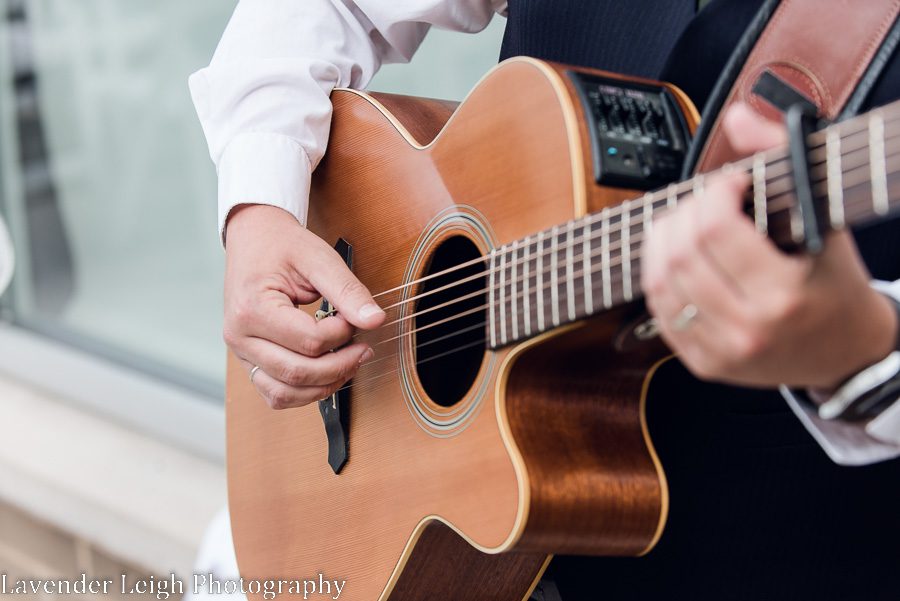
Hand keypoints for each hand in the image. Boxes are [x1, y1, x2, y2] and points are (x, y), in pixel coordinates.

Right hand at [224, 205, 384, 408]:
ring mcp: (241, 352)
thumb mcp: (319, 258)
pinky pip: (275, 393)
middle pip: (297, 372)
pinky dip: (304, 392)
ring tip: (348, 364)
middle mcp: (239, 336)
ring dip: (323, 386)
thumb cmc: (282, 246)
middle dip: (340, 366)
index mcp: (252, 308)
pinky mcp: (249, 360)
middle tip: (363, 349)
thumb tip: (375, 320)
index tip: (354, 319)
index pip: (309, 341)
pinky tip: (327, 374)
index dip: (342, 335)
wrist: (254, 238)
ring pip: (284, 393)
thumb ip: (347, 290)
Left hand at [640, 103, 896, 389]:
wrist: (847, 353)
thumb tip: (737, 115)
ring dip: (662, 241)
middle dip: (682, 212)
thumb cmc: (836, 281)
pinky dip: (659, 276)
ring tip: (684, 223)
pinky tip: (677, 258)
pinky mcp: (705, 365)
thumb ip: (782, 157)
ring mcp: (722, 352)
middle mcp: (749, 329)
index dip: (713, 192)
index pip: (715, 228)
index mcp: (784, 294)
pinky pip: (660, 312)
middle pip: (679, 254)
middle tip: (701, 201)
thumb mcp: (824, 217)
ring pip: (660, 282)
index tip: (730, 182)